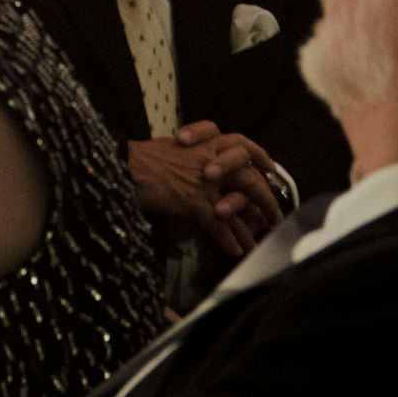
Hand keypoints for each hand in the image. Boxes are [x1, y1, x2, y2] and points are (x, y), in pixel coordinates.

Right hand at [127, 122, 284, 256]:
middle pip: (249, 178)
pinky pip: (219, 224)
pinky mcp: (194, 201)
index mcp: (205, 144)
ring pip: (238, 205)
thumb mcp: (170, 149)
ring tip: (255, 245)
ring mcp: (204, 181)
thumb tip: (196, 165)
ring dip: (249, 228)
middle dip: (265, 199)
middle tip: (274, 216)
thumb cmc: (140, 157)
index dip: (259, 156)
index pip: (241, 144)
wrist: (123, 165)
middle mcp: (210, 160)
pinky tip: (234, 252)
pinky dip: (228, 240)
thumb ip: (190, 155)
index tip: (269, 168)